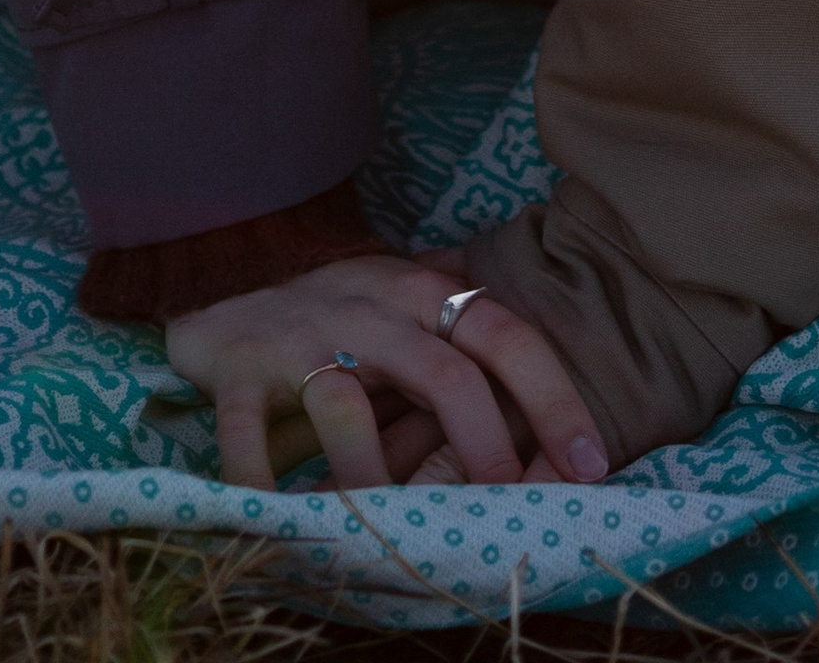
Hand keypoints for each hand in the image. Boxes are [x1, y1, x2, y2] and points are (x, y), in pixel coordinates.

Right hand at [166, 248, 607, 490]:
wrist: (226, 286)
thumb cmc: (338, 318)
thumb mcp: (407, 313)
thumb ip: (464, 346)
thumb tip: (559, 425)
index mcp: (419, 293)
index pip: (504, 334)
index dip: (554, 398)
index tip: (592, 463)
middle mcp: (367, 310)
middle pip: (444, 374)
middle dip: (486, 448)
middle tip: (506, 507)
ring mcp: (300, 339)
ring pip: (348, 408)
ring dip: (373, 479)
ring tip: (394, 532)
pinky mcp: (238, 374)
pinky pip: (248, 436)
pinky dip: (263, 486)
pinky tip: (287, 524)